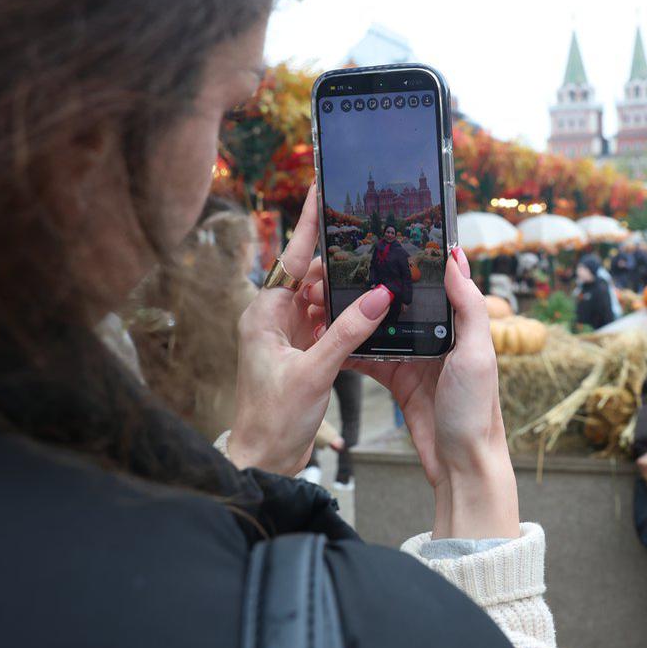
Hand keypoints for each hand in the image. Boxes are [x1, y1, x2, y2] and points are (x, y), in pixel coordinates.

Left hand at [227, 185, 394, 474]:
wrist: (265, 460)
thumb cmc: (274, 418)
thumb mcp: (315, 372)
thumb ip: (348, 332)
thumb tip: (381, 295)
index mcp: (265, 312)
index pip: (294, 256)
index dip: (312, 222)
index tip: (321, 187)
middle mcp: (273, 317)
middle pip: (314, 274)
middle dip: (344, 257)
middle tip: (373, 231)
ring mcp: (288, 334)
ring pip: (325, 298)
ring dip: (350, 290)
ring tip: (381, 268)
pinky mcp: (302, 350)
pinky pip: (330, 321)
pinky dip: (350, 315)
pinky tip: (374, 309)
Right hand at [338, 245, 518, 539]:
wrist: (461, 466)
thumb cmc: (476, 411)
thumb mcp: (478, 354)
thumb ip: (468, 307)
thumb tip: (456, 259)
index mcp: (460, 325)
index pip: (437, 283)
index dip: (416, 262)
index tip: (388, 239)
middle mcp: (438, 338)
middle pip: (403, 302)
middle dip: (376, 286)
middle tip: (343, 268)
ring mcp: (415, 359)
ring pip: (381, 327)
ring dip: (358, 316)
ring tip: (328, 297)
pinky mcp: (398, 382)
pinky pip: (370, 359)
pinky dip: (351, 349)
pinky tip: (329, 336)